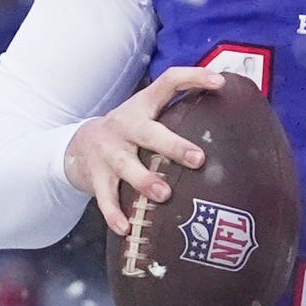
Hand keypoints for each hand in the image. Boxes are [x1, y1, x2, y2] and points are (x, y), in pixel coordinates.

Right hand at [63, 63, 225, 237]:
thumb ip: (176, 117)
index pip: (168, 82)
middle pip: (148, 133)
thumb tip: (227, 123)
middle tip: (198, 159)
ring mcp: (108, 152)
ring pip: (126, 166)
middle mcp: (124, 125)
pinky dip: (114, 213)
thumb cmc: (129, 134)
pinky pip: (105, 197)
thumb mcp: (146, 117)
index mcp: (142, 106)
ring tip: (164, 194)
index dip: (193, 78)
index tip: (219, 81)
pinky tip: (125, 228)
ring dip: (144, 180)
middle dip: (173, 145)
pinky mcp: (96, 176)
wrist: (77, 146)